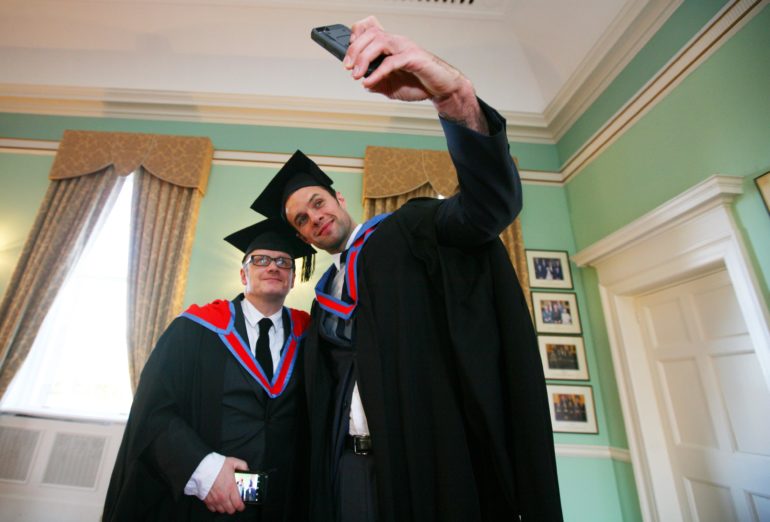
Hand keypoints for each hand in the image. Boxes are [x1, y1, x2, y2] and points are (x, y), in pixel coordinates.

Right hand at [203, 456, 247, 513]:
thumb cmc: (216, 465)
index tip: (242, 505)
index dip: (241, 506)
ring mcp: (214, 499)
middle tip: (234, 502)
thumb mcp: (233, 462)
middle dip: (234, 507)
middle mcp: (223, 496)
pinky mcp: (207, 500)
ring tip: (226, 501)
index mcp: (231, 488)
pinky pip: (213, 509)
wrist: (201, 467)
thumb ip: (242, 466)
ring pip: (222, 510)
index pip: (238, 504)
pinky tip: (218, 501)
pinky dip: (216, 507)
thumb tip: (247, 471)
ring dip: (225, 507)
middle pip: (230, 510)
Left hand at [345, 16, 486, 132]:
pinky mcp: (414, 58)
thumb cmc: (419, 83)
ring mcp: (405, 48)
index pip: (370, 28)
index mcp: (390, 45)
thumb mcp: (391, 87)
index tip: (347, 54)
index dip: (356, 35)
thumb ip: (377, 84)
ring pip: (379, 42)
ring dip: (363, 58)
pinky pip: (391, 62)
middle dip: (354, 50)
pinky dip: (377, 72)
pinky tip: (369, 82)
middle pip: (371, 33)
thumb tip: (364, 83)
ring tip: (356, 75)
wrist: (442, 89)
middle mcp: (397, 42)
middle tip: (348, 67)